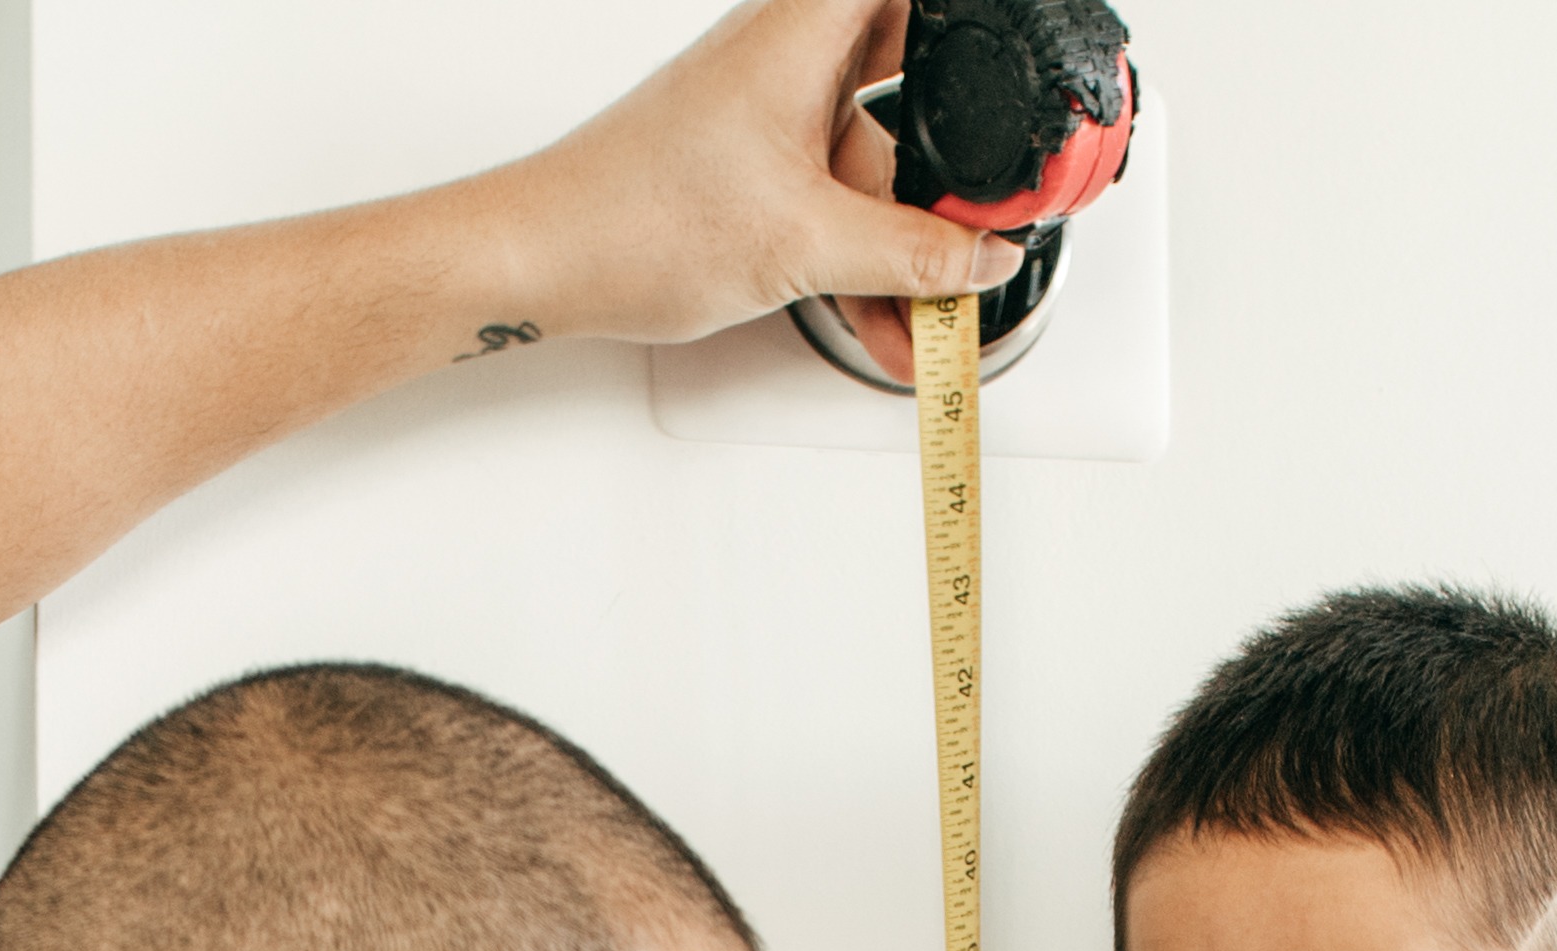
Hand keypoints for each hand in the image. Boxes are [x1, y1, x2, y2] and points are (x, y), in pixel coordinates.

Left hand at [463, 0, 1025, 353]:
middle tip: (991, 212)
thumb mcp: (806, 244)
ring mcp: (769, 105)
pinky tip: (889, 312)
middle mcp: (788, 52)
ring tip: (932, 308)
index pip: (916, 0)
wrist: (542, 262)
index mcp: (805, 29)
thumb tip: (984, 257)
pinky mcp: (752, 157)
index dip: (969, 27)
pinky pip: (834, 192)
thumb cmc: (630, 216)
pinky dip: (865, 248)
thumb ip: (915, 252)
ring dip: (905, 236)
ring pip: (872, 154)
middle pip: (910, 77)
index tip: (1014, 64)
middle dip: (950, 163)